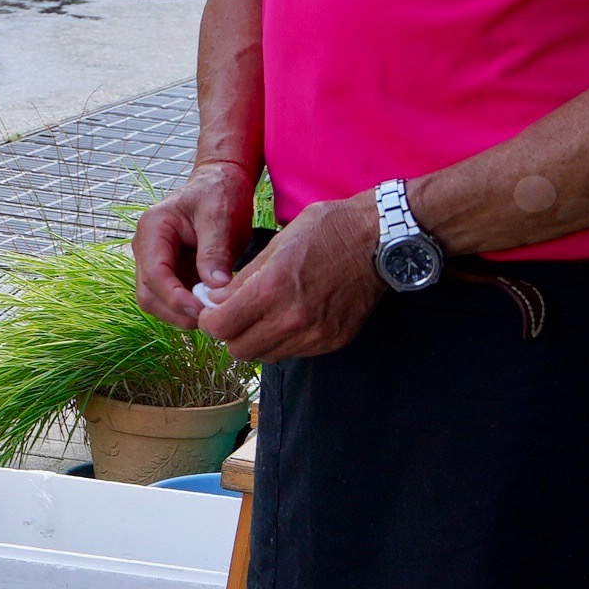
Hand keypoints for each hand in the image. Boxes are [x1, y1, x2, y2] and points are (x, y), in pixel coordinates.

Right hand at [132, 160, 254, 328]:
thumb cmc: (219, 192)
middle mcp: (147, 248)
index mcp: (153, 229)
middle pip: (148, 294)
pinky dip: (189, 309)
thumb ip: (214, 250)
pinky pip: (173, 300)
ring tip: (211, 315)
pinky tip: (211, 309)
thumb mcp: (219, 216)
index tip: (201, 310)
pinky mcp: (172, 273)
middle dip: (174, 311)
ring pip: (157, 301)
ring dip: (180, 314)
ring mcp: (157, 262)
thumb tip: (213, 287)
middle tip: (208, 320)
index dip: (174, 297)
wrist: (221, 183)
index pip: (154, 273)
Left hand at [201, 192, 387, 364]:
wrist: (378, 240)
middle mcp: (291, 319)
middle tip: (236, 315)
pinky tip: (290, 319)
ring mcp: (315, 334)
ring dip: (258, 340)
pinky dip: (284, 342)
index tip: (214, 309)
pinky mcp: (333, 341)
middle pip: (239, 350)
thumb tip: (216, 301)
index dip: (210, 320)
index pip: (219, 328)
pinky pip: (295, 353)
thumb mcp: (275, 245)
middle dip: (231, 334)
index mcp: (271, 290)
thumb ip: (242, 280)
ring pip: (266, 356)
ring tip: (264, 316)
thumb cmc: (325, 231)